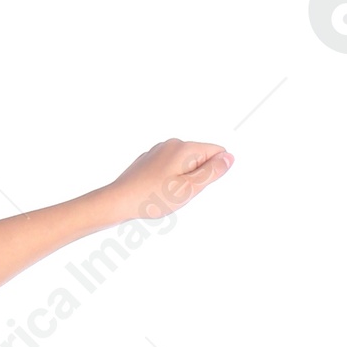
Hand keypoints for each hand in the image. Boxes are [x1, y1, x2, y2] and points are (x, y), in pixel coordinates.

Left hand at [104, 139, 233, 221]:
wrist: (116, 202)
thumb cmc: (150, 198)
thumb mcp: (188, 188)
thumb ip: (212, 172)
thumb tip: (229, 157)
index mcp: (185, 148)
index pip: (217, 152)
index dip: (213, 173)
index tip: (196, 186)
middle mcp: (172, 144)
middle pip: (200, 158)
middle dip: (196, 177)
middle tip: (178, 193)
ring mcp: (159, 151)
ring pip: (184, 164)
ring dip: (181, 180)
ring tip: (165, 193)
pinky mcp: (149, 160)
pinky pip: (168, 168)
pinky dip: (167, 180)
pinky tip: (155, 192)